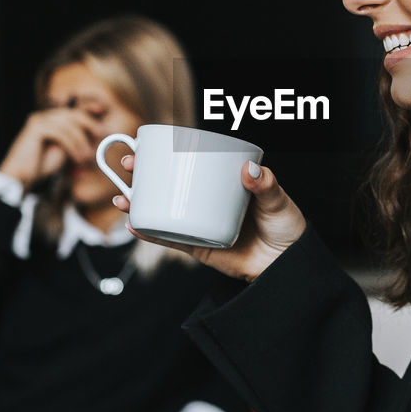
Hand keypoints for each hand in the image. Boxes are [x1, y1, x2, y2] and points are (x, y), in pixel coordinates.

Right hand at [0, 107, 102, 186]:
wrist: (20, 178)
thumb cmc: (40, 166)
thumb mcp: (64, 150)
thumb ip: (76, 139)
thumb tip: (97, 132)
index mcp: (48, 120)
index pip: (72, 110)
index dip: (88, 109)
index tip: (102, 111)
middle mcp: (42, 117)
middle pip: (72, 114)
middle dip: (90, 124)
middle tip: (102, 135)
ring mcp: (38, 120)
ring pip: (68, 124)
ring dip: (81, 141)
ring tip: (87, 156)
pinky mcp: (35, 128)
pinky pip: (60, 133)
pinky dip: (72, 146)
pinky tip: (78, 158)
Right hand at [114, 156, 305, 281]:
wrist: (288, 268)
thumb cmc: (287, 229)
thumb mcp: (279, 202)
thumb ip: (267, 186)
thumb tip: (249, 169)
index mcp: (222, 184)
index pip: (191, 163)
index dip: (167, 154)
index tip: (146, 144)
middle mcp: (206, 202)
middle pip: (169, 185)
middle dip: (143, 176)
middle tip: (128, 166)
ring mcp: (200, 224)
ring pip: (162, 211)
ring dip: (137, 204)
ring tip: (121, 198)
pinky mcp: (199, 248)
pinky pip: (169, 239)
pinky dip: (150, 233)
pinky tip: (134, 224)